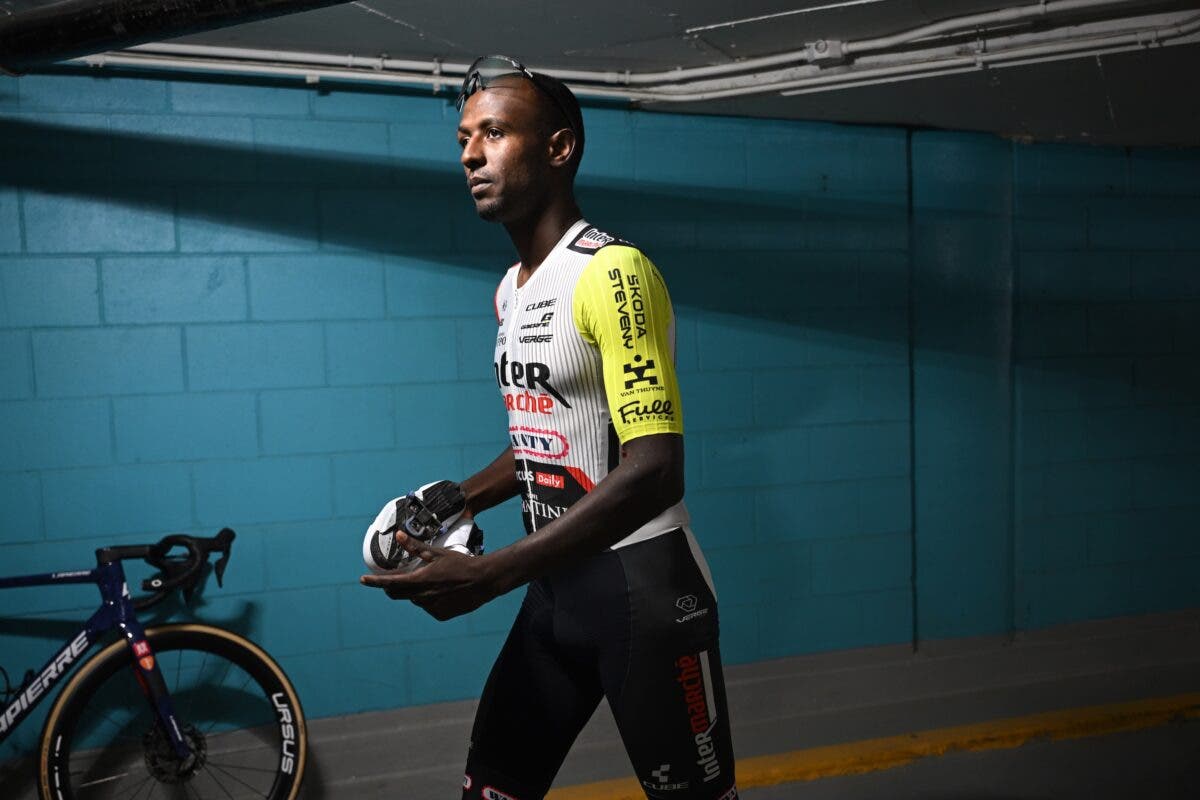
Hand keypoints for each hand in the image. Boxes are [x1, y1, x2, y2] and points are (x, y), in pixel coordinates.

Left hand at [360, 531, 498, 620]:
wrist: (483, 580)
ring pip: (415, 600)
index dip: (375, 582)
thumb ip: (415, 547)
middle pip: (398, 594)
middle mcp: (424, 596)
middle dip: (393, 587)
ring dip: (416, 592)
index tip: (363, 580)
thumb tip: (399, 535)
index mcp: (421, 579)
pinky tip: (443, 591)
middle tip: (395, 579)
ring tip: (434, 581)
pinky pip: (428, 607)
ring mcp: (432, 607)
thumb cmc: (461, 564)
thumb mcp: (437, 553)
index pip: (391, 582)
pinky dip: (429, 600)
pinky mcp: (440, 615)